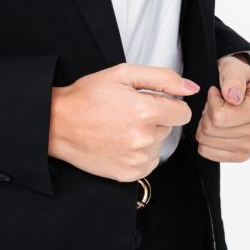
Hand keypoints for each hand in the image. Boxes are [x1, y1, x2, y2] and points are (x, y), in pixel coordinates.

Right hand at [49, 63, 199, 181]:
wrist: (59, 123)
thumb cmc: (88, 95)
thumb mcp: (123, 73)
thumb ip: (162, 77)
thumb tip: (191, 88)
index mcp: (145, 112)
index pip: (183, 112)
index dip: (169, 102)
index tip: (152, 100)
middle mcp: (143, 139)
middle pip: (170, 127)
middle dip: (155, 117)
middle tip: (128, 110)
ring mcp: (136, 160)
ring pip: (159, 144)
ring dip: (147, 134)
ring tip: (121, 125)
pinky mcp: (129, 175)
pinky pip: (150, 162)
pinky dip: (140, 152)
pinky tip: (120, 141)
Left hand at [195, 54, 249, 161]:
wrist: (243, 89)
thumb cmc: (236, 77)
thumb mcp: (234, 68)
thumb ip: (233, 79)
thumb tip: (233, 97)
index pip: (219, 116)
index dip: (211, 101)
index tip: (217, 92)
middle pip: (212, 130)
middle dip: (206, 113)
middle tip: (215, 103)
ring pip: (209, 141)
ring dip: (205, 125)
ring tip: (216, 113)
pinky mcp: (243, 155)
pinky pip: (211, 153)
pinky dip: (206, 140)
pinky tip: (215, 128)